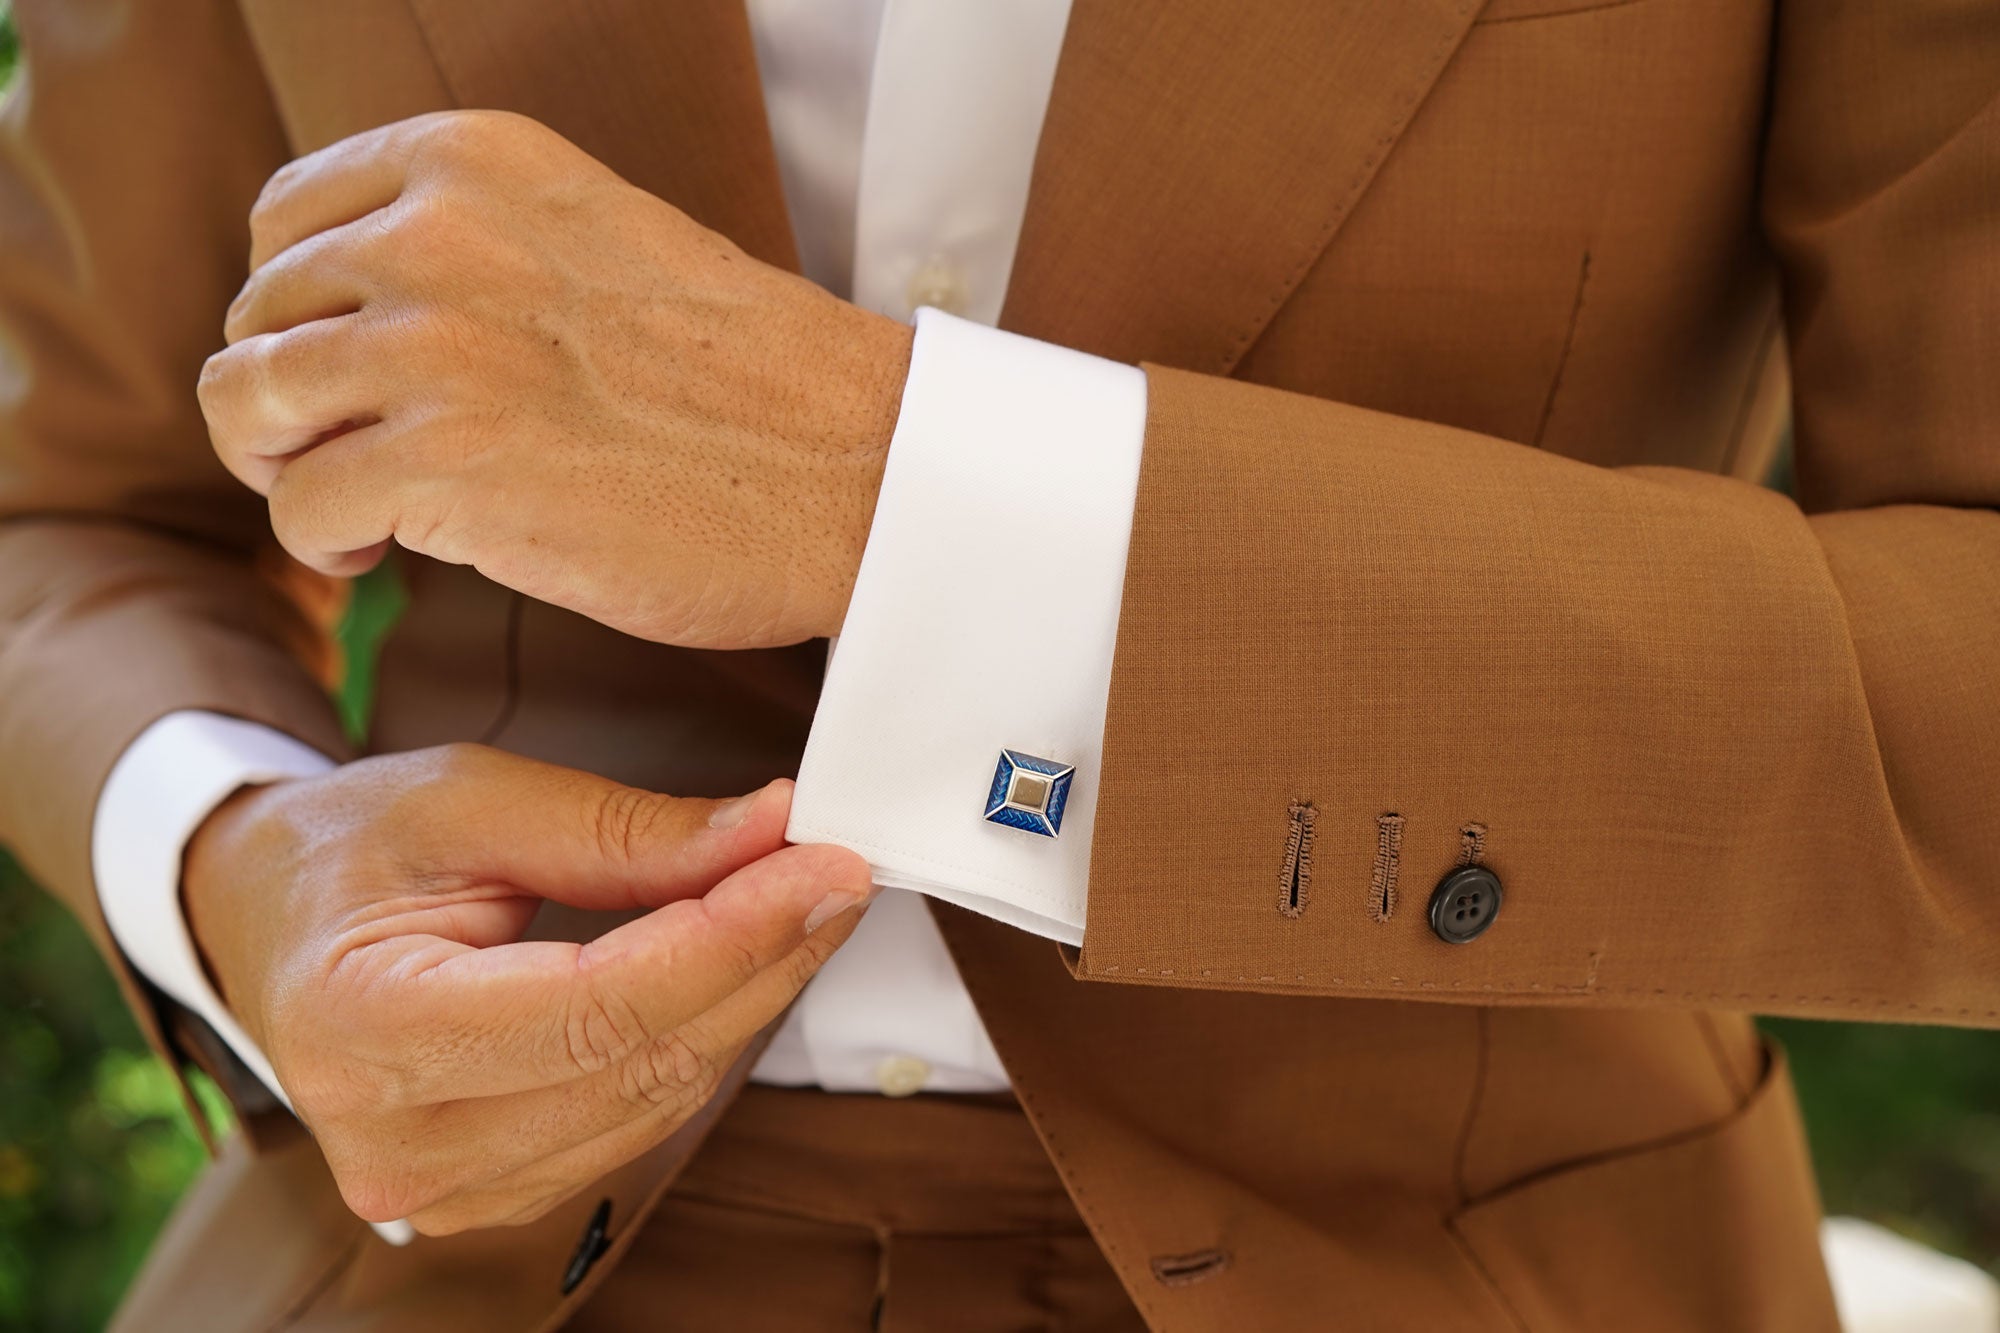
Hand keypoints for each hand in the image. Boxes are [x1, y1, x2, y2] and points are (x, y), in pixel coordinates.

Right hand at [182, 744, 872, 1233]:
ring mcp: (443, 1187)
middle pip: (640, 1058)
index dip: (730, 937)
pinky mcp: (493, 1191)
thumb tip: (771, 833)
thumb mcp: (470, 799)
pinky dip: (701, 1038)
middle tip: (833, 870)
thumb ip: (623, 830)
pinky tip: (738, 966)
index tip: (822, 867)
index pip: (595, 1005)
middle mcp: (395, 1140)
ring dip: (747, 998)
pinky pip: (639, 1119)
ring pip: (657, 1097)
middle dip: (761, 958)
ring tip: (796, 903)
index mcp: (362, 1028)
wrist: (267, 923)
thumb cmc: (350, 852)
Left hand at [199, 110, 913, 648]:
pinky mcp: (442, 464)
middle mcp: (437, 233)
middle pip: (258, 318)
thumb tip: (357, 321)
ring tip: (353, 509)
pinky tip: (383, 559)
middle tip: (358, 458)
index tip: (350, 375)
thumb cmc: (749, 380)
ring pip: (246, 404)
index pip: (286, 222)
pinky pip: (298, 510)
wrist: (857, 465)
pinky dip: (324, 547)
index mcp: (475, 162)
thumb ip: (474, 251)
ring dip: (285, 469)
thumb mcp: (592, 245)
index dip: (299, 312)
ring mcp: (435, 346)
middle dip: (292, 402)